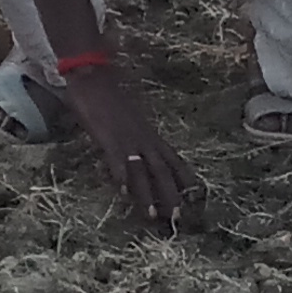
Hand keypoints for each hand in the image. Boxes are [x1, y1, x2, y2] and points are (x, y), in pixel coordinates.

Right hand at [66, 70, 206, 234]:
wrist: (94, 74)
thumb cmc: (108, 94)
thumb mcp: (129, 117)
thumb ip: (135, 134)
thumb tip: (136, 151)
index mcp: (150, 134)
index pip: (173, 159)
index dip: (185, 178)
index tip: (197, 197)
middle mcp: (144, 138)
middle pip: (163, 171)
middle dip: (172, 195)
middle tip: (180, 218)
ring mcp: (127, 139)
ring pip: (143, 172)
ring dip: (149, 195)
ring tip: (154, 216)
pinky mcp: (108, 138)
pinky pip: (117, 162)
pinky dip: (122, 178)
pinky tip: (124, 193)